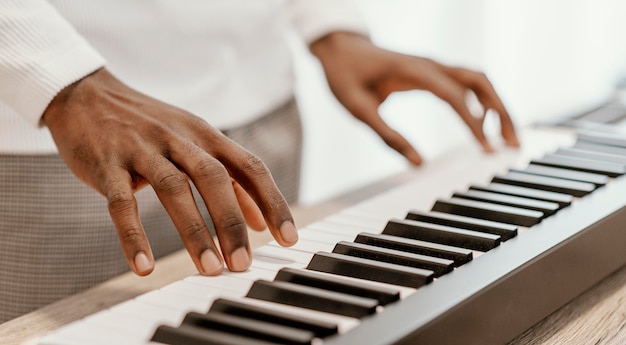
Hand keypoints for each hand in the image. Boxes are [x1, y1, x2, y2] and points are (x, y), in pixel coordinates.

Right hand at [43, 68, 297, 275]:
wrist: (87, 95)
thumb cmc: (150, 126)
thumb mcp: (195, 143)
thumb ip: (229, 180)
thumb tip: (260, 221)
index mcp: (206, 135)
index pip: (249, 167)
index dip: (272, 202)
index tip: (288, 238)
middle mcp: (179, 138)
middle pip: (215, 178)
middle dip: (232, 223)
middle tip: (243, 264)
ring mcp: (141, 148)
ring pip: (174, 188)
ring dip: (194, 231)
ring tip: (210, 268)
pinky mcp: (106, 163)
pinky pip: (120, 202)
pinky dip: (133, 235)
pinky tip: (144, 267)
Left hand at [311, 32, 519, 164]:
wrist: (338, 48)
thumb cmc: (344, 75)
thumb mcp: (357, 108)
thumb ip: (387, 135)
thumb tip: (419, 164)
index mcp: (412, 70)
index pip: (454, 95)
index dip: (473, 122)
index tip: (487, 150)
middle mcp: (429, 64)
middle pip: (479, 81)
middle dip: (501, 111)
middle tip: (512, 144)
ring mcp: (433, 65)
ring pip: (478, 80)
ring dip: (496, 106)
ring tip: (506, 138)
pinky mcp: (431, 71)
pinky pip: (465, 83)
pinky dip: (481, 102)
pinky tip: (481, 124)